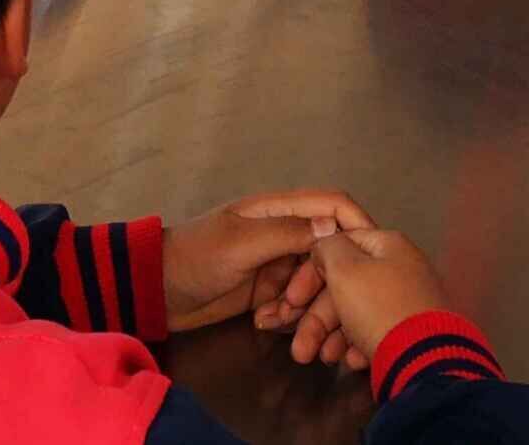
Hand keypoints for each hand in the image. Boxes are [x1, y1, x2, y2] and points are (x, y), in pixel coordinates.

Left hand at [164, 189, 374, 344]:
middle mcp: (284, 234)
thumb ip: (287, 233)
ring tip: (277, 319)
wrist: (157, 291)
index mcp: (279, 210)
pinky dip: (286, 317)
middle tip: (303, 306)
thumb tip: (335, 227)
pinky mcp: (268, 293)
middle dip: (325, 282)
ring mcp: (276, 265)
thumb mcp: (241, 242)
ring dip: (304, 306)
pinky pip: (295, 305)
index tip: (371, 254)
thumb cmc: (196, 256)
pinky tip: (264, 322)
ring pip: (315, 284)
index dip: (356, 222)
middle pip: (330, 252)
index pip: (332, 205)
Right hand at [302, 227, 457, 369]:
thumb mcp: (345, 269)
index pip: (338, 247)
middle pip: (346, 286)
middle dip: (317, 318)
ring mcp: (407, 302)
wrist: (422, 359)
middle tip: (300, 347)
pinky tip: (354, 361)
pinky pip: (376, 332)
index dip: (310, 272)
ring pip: (357, 312)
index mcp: (386, 245)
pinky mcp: (411, 333)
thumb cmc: (378, 307)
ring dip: (333, 336)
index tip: (292, 299)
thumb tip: (324, 244)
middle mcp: (399, 269)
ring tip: (326, 358)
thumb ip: (328, 248)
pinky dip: (360, 345)